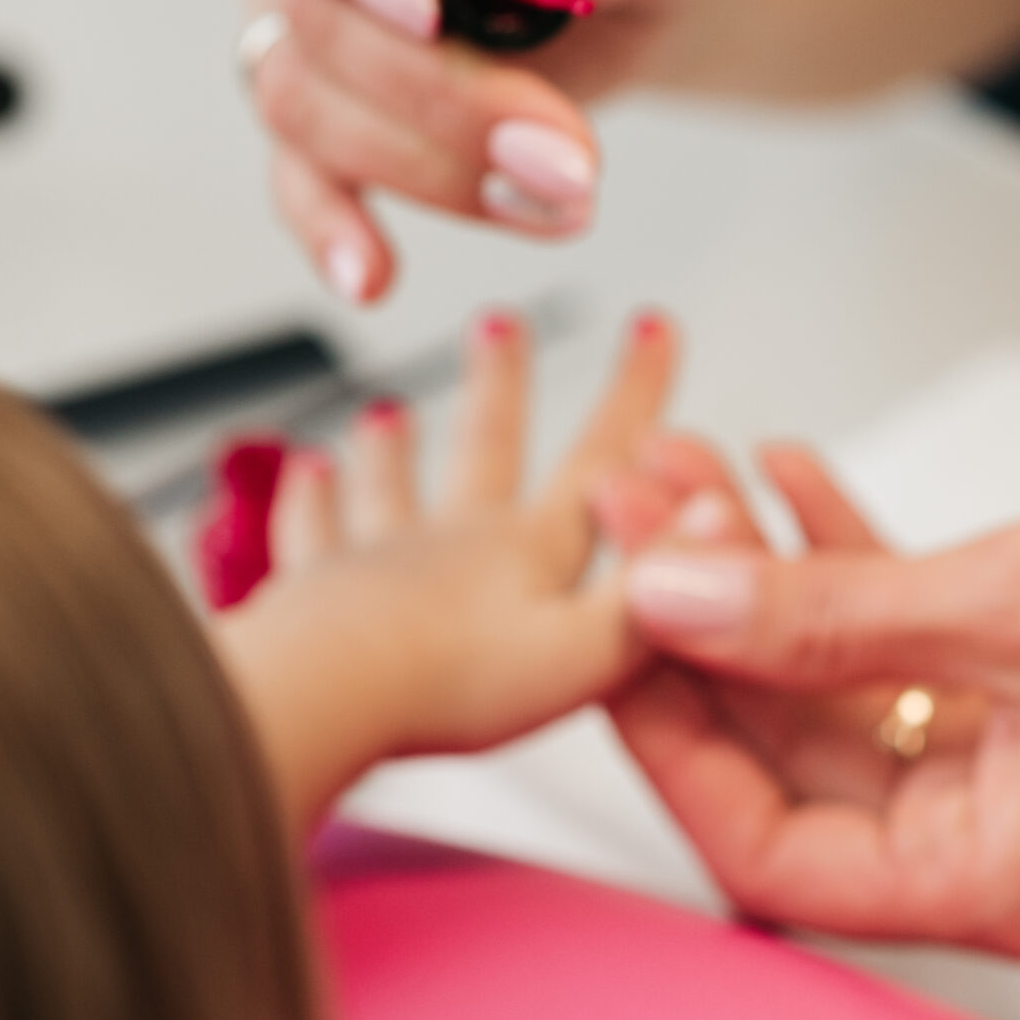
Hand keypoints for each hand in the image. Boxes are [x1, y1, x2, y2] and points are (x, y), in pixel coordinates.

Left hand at [215, 306, 679, 823]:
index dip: (634, 396)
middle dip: (502, 384)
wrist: (326, 696)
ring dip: (395, 448)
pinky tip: (304, 478)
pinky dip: (307, 504)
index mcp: (527, 554)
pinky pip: (309, 537)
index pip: (599, 462)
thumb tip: (716, 518)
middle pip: (483, 447)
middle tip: (500, 323)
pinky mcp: (313, 597)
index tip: (651, 329)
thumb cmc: (451, 684)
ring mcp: (377, 561)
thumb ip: (652, 590)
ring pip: (390, 488)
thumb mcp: (589, 653)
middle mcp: (452, 542)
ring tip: (389, 412)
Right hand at [230, 0, 743, 301]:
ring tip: (561, 198)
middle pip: (312, 14)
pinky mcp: (332, 124)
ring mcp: (315, 30)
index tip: (420, 2)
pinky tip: (375, 273)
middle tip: (559, 152)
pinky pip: (302, 181)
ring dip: (435, 171)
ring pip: (311, 108)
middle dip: (438, 95)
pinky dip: (333, 230)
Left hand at [605, 449, 1019, 952]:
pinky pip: (911, 655)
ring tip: (692, 471)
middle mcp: (992, 853)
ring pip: (842, 695)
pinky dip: (854, 572)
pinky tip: (791, 480)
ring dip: (768, 585)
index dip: (669, 741)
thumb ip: (819, 614)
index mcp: (985, 883)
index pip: (767, 850)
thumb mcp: (1006, 603)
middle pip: (792, 762)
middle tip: (632, 513)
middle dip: (704, 634)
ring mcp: (1018, 778)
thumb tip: (659, 597)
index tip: (607, 627)